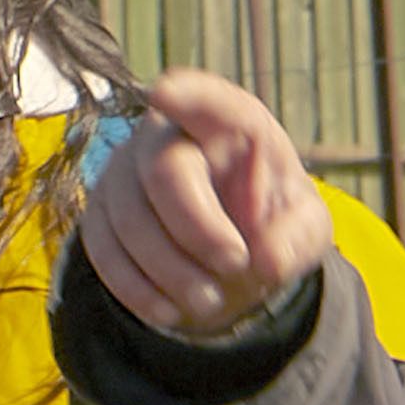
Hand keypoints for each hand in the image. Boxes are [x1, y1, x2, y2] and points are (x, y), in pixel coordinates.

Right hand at [77, 70, 332, 340]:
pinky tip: (169, 310)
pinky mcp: (100, 215)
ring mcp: (123, 173)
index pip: (207, 101)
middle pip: (165, 170)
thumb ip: (299, 236)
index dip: (187, 97)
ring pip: (130, 219)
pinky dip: (137, 289)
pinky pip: (102, 251)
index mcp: (227, 123)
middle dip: (198, 228)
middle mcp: (166, 136)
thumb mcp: (305, 227)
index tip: (165, 94)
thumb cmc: (269, 221)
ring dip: (171, 270)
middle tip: (236, 264)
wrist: (229, 253)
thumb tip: (266, 258)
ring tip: (210, 301)